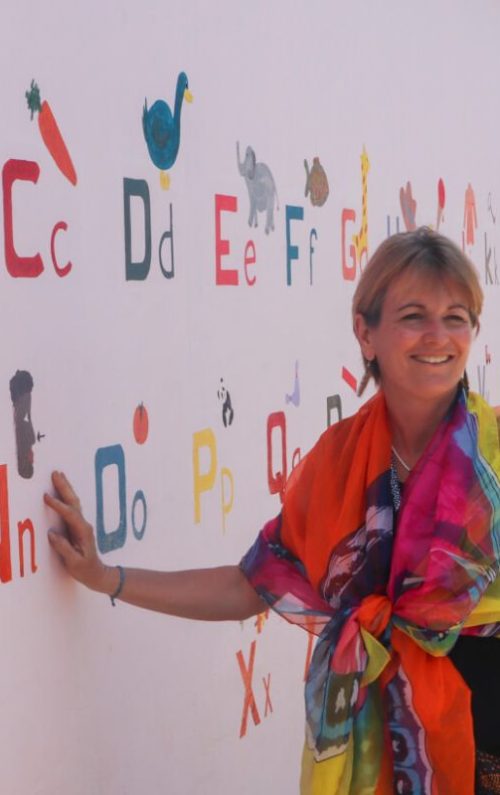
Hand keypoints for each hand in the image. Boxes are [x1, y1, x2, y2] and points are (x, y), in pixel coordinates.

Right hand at [44, 471, 115, 593]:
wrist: (97, 573)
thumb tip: (52, 534)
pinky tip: (62, 490)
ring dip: (66, 488)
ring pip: (73, 502)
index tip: (47, 497)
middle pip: (73, 501)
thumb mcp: (74, 562)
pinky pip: (71, 507)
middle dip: (64, 487)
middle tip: (56, 473)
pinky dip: (66, 496)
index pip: (70, 514)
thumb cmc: (85, 569)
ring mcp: (81, 524)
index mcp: (83, 531)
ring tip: (59, 475)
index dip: (58, 505)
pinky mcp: (77, 526)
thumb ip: (64, 548)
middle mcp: (84, 524)